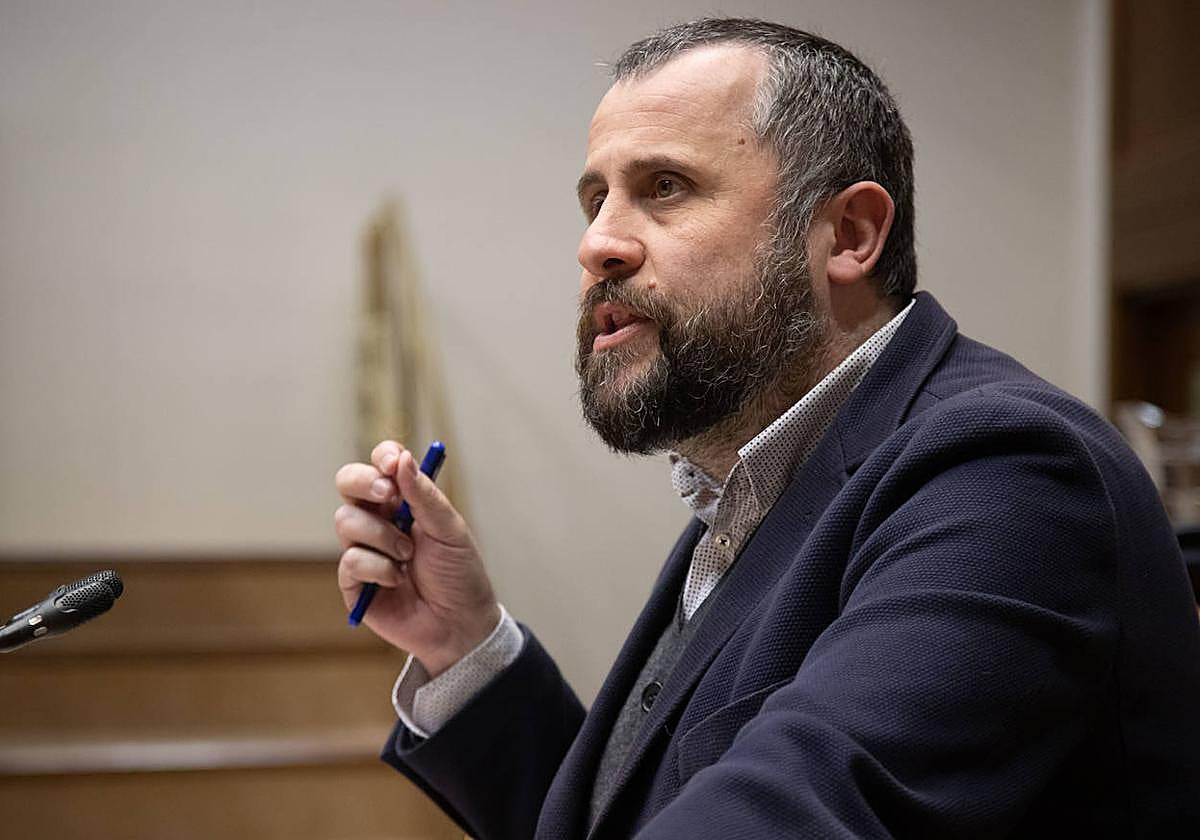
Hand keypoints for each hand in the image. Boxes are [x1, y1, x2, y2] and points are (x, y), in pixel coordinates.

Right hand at [334, 440, 499, 675]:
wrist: (460, 625)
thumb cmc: (459, 574)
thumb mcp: (450, 530)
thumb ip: (425, 496)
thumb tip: (403, 459)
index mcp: (404, 501)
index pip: (382, 465)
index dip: (382, 457)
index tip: (394, 462)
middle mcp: (379, 519)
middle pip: (349, 482)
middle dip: (364, 482)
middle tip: (389, 495)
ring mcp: (363, 549)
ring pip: (346, 520)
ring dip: (382, 535)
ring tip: (408, 555)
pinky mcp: (354, 581)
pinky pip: (350, 560)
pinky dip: (378, 568)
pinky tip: (398, 580)